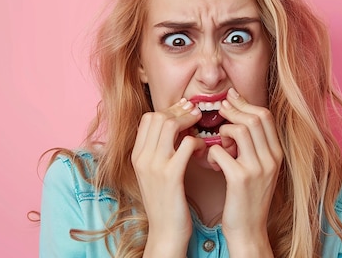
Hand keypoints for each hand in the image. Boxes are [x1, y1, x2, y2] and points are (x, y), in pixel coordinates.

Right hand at [131, 98, 203, 256]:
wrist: (165, 232)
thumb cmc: (166, 201)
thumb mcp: (154, 173)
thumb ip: (160, 150)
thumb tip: (175, 127)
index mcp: (137, 155)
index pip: (148, 118)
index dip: (168, 110)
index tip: (184, 111)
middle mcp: (142, 158)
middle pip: (158, 116)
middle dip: (179, 110)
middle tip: (195, 112)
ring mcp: (155, 166)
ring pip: (170, 125)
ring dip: (188, 121)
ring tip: (200, 125)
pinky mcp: (171, 176)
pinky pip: (186, 145)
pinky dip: (198, 141)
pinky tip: (204, 149)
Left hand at [207, 88, 282, 256]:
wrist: (248, 229)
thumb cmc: (248, 197)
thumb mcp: (259, 169)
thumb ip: (254, 146)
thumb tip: (238, 117)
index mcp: (277, 154)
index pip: (265, 116)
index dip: (246, 103)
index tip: (231, 98)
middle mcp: (271, 159)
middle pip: (254, 118)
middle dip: (233, 109)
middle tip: (219, 108)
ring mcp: (257, 169)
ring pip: (240, 130)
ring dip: (223, 129)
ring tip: (216, 138)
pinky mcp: (240, 179)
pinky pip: (221, 152)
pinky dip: (211, 151)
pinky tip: (209, 159)